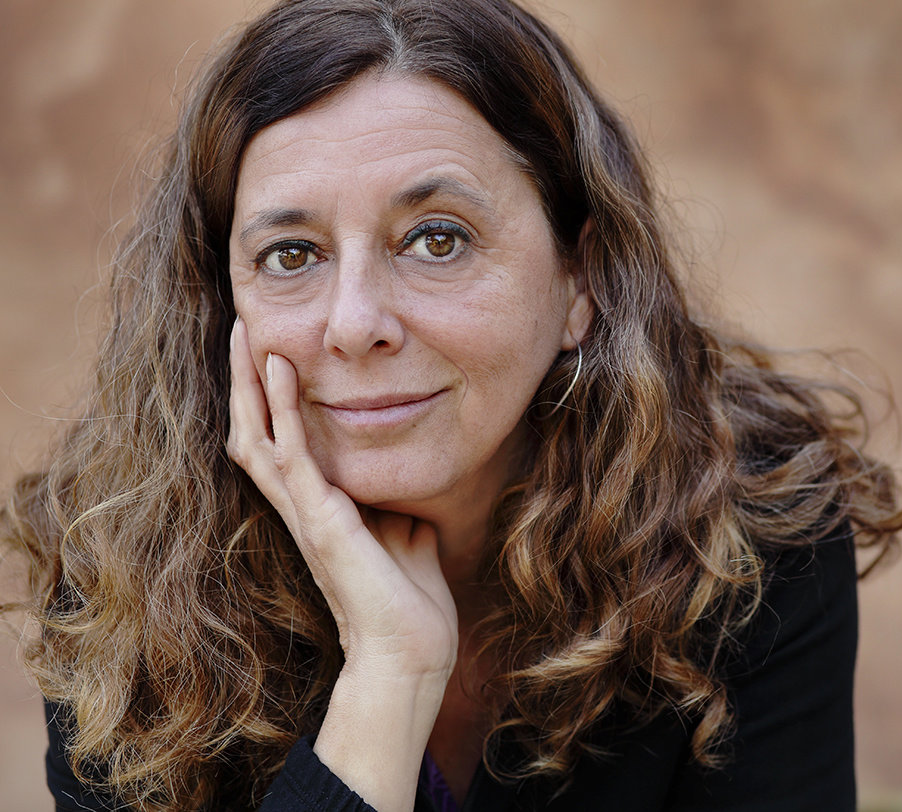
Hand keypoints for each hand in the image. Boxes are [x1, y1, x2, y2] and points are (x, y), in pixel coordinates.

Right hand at [226, 318, 457, 678]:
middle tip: (240, 326)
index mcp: (317, 509)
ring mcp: (305, 514)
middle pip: (254, 431)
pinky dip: (282, 409)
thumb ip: (392, 507)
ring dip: (250, 383)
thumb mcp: (403, 535)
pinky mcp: (321, 521)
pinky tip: (279, 369)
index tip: (266, 351)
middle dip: (244, 380)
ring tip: (246, 332)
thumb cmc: (407, 601)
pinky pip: (293, 454)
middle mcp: (300, 508)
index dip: (266, 399)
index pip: (279, 443)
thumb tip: (403, 490)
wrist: (409, 651)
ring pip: (259, 435)